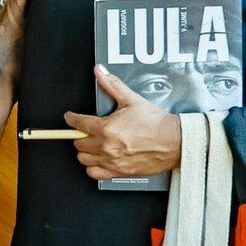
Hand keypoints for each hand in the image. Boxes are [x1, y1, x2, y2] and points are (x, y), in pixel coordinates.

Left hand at [64, 65, 181, 180]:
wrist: (176, 141)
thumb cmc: (157, 123)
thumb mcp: (132, 99)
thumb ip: (112, 85)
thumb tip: (100, 71)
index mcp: (106, 128)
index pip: (78, 124)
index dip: (72, 119)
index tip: (70, 117)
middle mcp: (106, 147)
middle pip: (78, 143)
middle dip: (80, 135)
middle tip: (87, 131)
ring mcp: (111, 161)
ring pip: (83, 159)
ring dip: (86, 151)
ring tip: (94, 144)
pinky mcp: (118, 172)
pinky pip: (94, 174)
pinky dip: (93, 167)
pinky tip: (99, 159)